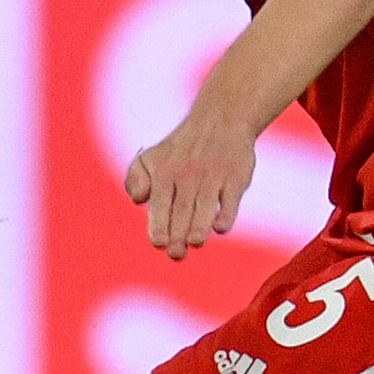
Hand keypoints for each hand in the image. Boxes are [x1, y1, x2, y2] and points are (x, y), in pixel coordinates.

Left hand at [126, 105, 255, 259]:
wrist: (221, 120)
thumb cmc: (180, 149)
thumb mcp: (150, 157)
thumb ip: (136, 179)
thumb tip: (138, 200)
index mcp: (165, 171)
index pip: (161, 202)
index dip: (160, 224)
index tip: (159, 243)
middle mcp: (188, 173)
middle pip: (182, 208)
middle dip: (178, 233)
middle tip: (176, 254)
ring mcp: (214, 175)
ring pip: (205, 204)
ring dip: (200, 225)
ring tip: (195, 242)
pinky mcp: (237, 176)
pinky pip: (231, 198)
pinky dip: (227, 212)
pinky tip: (221, 227)